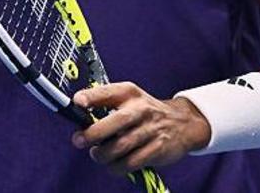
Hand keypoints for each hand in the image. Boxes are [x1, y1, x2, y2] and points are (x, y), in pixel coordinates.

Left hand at [70, 82, 209, 177]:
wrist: (183, 123)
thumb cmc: (145, 112)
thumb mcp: (128, 99)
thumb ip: (104, 104)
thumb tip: (77, 116)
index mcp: (129, 93)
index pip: (107, 92)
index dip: (91, 97)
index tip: (77, 102)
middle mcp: (140, 109)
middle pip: (114, 122)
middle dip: (92, 134)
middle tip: (79, 141)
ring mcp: (151, 129)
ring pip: (121, 147)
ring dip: (103, 155)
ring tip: (97, 154)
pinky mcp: (158, 148)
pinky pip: (132, 162)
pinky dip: (117, 167)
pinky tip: (113, 164)